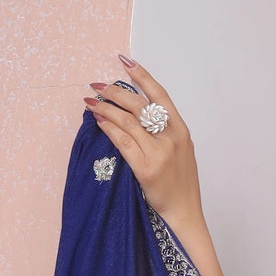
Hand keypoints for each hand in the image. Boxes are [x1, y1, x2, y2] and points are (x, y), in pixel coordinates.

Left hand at [82, 55, 205, 240]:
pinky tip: (98, 122)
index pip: (159, 95)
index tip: (124, 61)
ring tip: (91, 102)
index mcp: (181, 131)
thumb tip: (136, 111)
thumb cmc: (181, 185)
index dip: (141, 75)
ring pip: (127, 121)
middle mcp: (171, 138)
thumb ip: (164, 131)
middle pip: (138, 105)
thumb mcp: (180, 152)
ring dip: (105, 108)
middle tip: (98, 86)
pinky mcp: (145, 168)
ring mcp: (159, 153)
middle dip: (114, 92)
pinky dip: (108, 128)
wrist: (184, 214)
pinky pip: (122, 141)